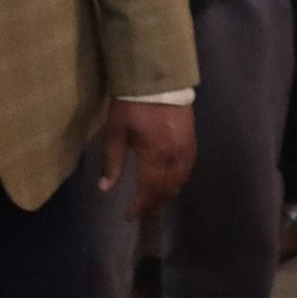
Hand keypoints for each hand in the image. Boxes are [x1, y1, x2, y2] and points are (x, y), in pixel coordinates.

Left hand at [99, 100, 195, 218]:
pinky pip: (189, 166)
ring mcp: (186, 147)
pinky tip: (173, 181)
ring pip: (181, 179)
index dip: (141, 205)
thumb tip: (104, 189)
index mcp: (154, 155)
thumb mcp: (115, 134)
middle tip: (142, 212)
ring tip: (156, 201)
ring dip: (168, 193)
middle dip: (154, 203)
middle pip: (167, 187)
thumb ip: (111, 162)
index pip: (150, 189)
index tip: (130, 216)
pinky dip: (180, 179)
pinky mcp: (192, 139)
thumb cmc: (131, 108)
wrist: (157, 82)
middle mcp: (174, 155)